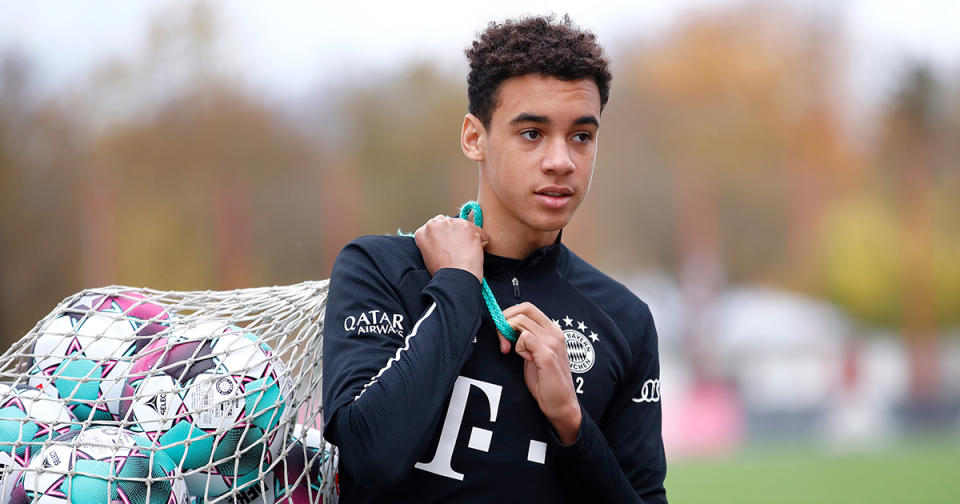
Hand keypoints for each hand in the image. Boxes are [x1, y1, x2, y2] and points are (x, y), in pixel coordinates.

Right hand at [414, 214, 487, 281]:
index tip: (449, 245)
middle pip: (449, 223)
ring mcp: (451, 223)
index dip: (445, 236)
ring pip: (464, 226)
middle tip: (459, 250)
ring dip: (468, 237)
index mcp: (423, 232)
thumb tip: (447, 241)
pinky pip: (480, 232)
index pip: (436, 226)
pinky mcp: (467, 226)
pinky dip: (482, 242)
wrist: (453, 278)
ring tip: (466, 254)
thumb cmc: (442, 273)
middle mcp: (435, 223)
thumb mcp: (430, 255)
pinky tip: (475, 254)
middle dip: (455, 233)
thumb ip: (435, 242)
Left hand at [499, 302, 581, 443]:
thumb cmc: (546, 381)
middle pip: (523, 309)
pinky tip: (524, 358)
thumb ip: (525, 339)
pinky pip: (524, 337)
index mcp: (552, 330)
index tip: (502, 330)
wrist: (561, 403)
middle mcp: (554, 333)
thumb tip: (507, 326)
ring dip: (509, 335)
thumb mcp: (534, 353)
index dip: (509, 314)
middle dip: (505, 321)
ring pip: (521, 321)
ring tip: (511, 351)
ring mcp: (552, 343)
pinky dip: (518, 347)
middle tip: (502, 340)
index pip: (527, 307)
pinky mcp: (547, 355)